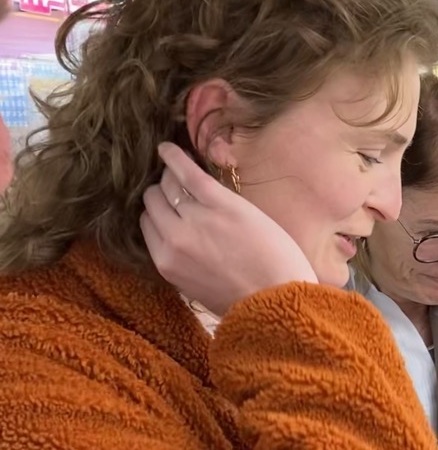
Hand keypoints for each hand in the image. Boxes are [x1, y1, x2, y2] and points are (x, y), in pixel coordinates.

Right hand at [140, 143, 316, 315]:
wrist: (278, 301)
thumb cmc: (247, 298)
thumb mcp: (199, 286)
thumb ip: (182, 262)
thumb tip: (177, 241)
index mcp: (166, 262)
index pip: (148, 224)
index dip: (158, 212)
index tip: (165, 204)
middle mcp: (173, 238)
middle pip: (154, 202)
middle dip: (162, 193)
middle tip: (175, 185)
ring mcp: (195, 219)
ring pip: (168, 186)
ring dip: (170, 176)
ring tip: (175, 168)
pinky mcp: (220, 204)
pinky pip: (188, 173)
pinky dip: (176, 157)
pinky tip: (168, 148)